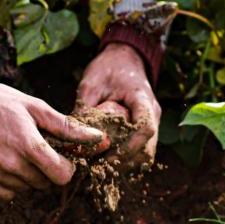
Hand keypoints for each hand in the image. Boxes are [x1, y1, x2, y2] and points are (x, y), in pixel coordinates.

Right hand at [0, 82, 103, 199]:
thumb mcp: (36, 107)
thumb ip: (67, 127)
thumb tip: (99, 138)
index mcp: (29, 145)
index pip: (62, 176)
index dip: (66, 167)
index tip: (60, 157)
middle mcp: (12, 165)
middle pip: (45, 183)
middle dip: (45, 168)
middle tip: (31, 148)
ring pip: (26, 188)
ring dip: (26, 174)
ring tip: (12, 150)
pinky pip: (7, 193)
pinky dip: (8, 181)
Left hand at [76, 42, 160, 165]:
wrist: (125, 56)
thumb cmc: (108, 67)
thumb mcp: (91, 84)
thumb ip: (84, 108)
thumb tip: (71, 136)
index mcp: (142, 99)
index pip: (145, 130)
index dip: (128, 149)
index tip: (106, 158)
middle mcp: (152, 113)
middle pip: (147, 149)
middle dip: (124, 162)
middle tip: (98, 167)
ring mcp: (152, 121)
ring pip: (146, 154)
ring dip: (125, 164)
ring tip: (100, 165)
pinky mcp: (145, 127)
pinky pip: (141, 151)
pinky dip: (126, 159)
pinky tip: (106, 159)